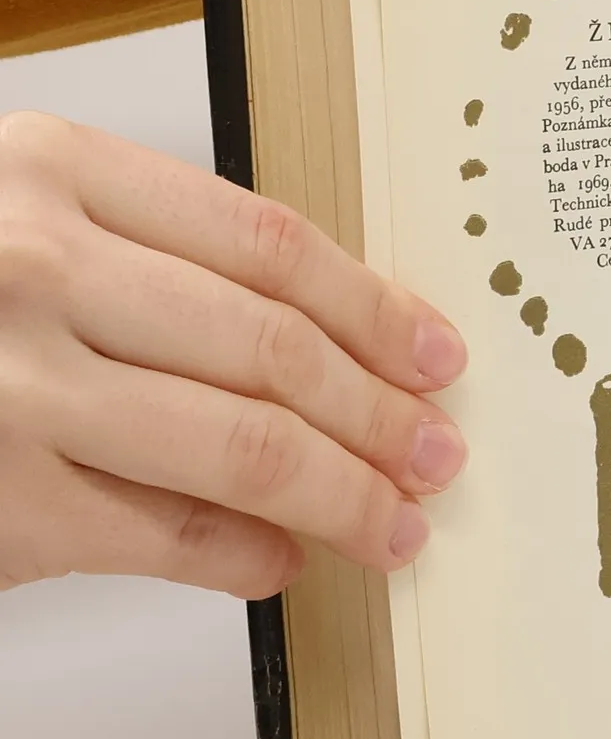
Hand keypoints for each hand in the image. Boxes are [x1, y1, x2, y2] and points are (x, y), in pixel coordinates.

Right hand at [0, 112, 467, 598]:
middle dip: (381, 415)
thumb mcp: (11, 217)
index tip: (437, 356)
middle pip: (274, 351)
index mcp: (48, 173)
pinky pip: (167, 537)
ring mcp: (10, 392)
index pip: (271, 247)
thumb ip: (141, 254)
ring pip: (244, 447)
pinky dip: (246, 558)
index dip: (377, 309)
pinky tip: (284, 564)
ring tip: (397, 523)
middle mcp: (31, 270)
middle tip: (439, 454)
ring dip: (345, 496)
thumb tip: (322, 344)